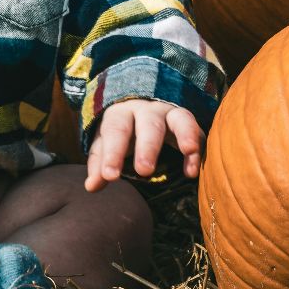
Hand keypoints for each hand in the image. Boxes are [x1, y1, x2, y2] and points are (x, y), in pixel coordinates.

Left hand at [84, 99, 202, 192]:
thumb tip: (91, 187)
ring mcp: (170, 113)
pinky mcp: (188, 121)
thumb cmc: (122, 129)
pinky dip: (197, 149)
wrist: (141, 101)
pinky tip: (192, 172)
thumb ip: (100, 162)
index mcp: (121, 114)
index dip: (112, 154)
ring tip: (188, 151)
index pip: (115, 131)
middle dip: (147, 147)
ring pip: (179, 120)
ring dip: (184, 135)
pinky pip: (197, 131)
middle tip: (144, 171)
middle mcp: (146, 111)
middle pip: (148, 125)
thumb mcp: (107, 143)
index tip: (110, 176)